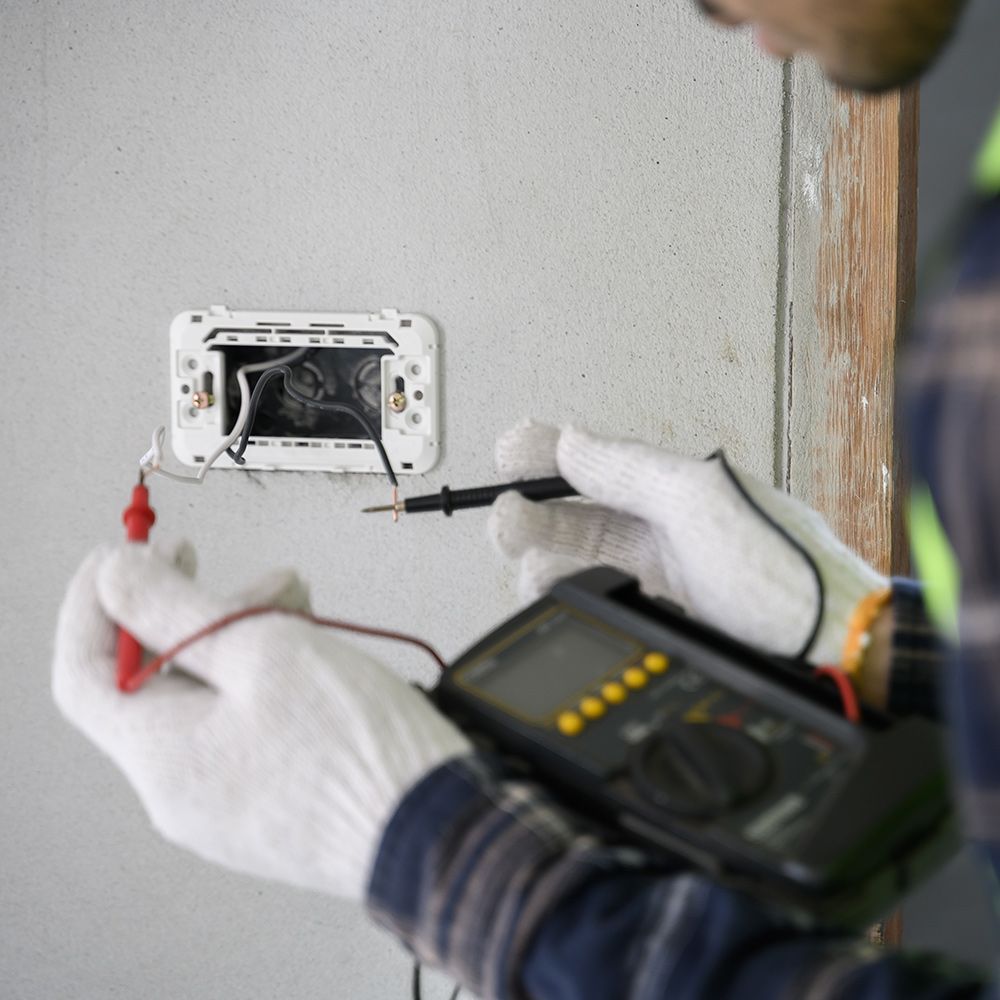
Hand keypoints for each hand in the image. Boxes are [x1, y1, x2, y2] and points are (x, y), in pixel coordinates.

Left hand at [52, 542, 469, 899]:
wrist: (436, 827)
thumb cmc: (357, 749)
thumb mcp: (262, 648)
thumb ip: (175, 608)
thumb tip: (116, 578)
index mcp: (163, 758)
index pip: (83, 672)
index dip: (93, 602)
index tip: (121, 554)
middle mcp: (183, 789)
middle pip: (153, 679)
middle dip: (185, 608)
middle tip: (214, 564)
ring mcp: (229, 801)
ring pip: (206, 696)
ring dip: (235, 633)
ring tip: (289, 599)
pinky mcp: (271, 800)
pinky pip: (242, 724)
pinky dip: (261, 673)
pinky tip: (304, 642)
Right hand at [489, 421, 887, 666]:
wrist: (826, 651)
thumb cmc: (783, 573)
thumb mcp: (698, 503)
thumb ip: (628, 469)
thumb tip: (572, 442)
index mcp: (678, 485)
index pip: (599, 458)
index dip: (549, 451)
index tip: (508, 453)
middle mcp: (665, 524)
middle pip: (579, 508)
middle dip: (533, 510)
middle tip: (505, 519)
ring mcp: (658, 572)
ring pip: (579, 555)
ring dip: (545, 555)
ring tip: (531, 563)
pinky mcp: (654, 613)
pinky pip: (592, 594)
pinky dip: (565, 591)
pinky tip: (557, 590)